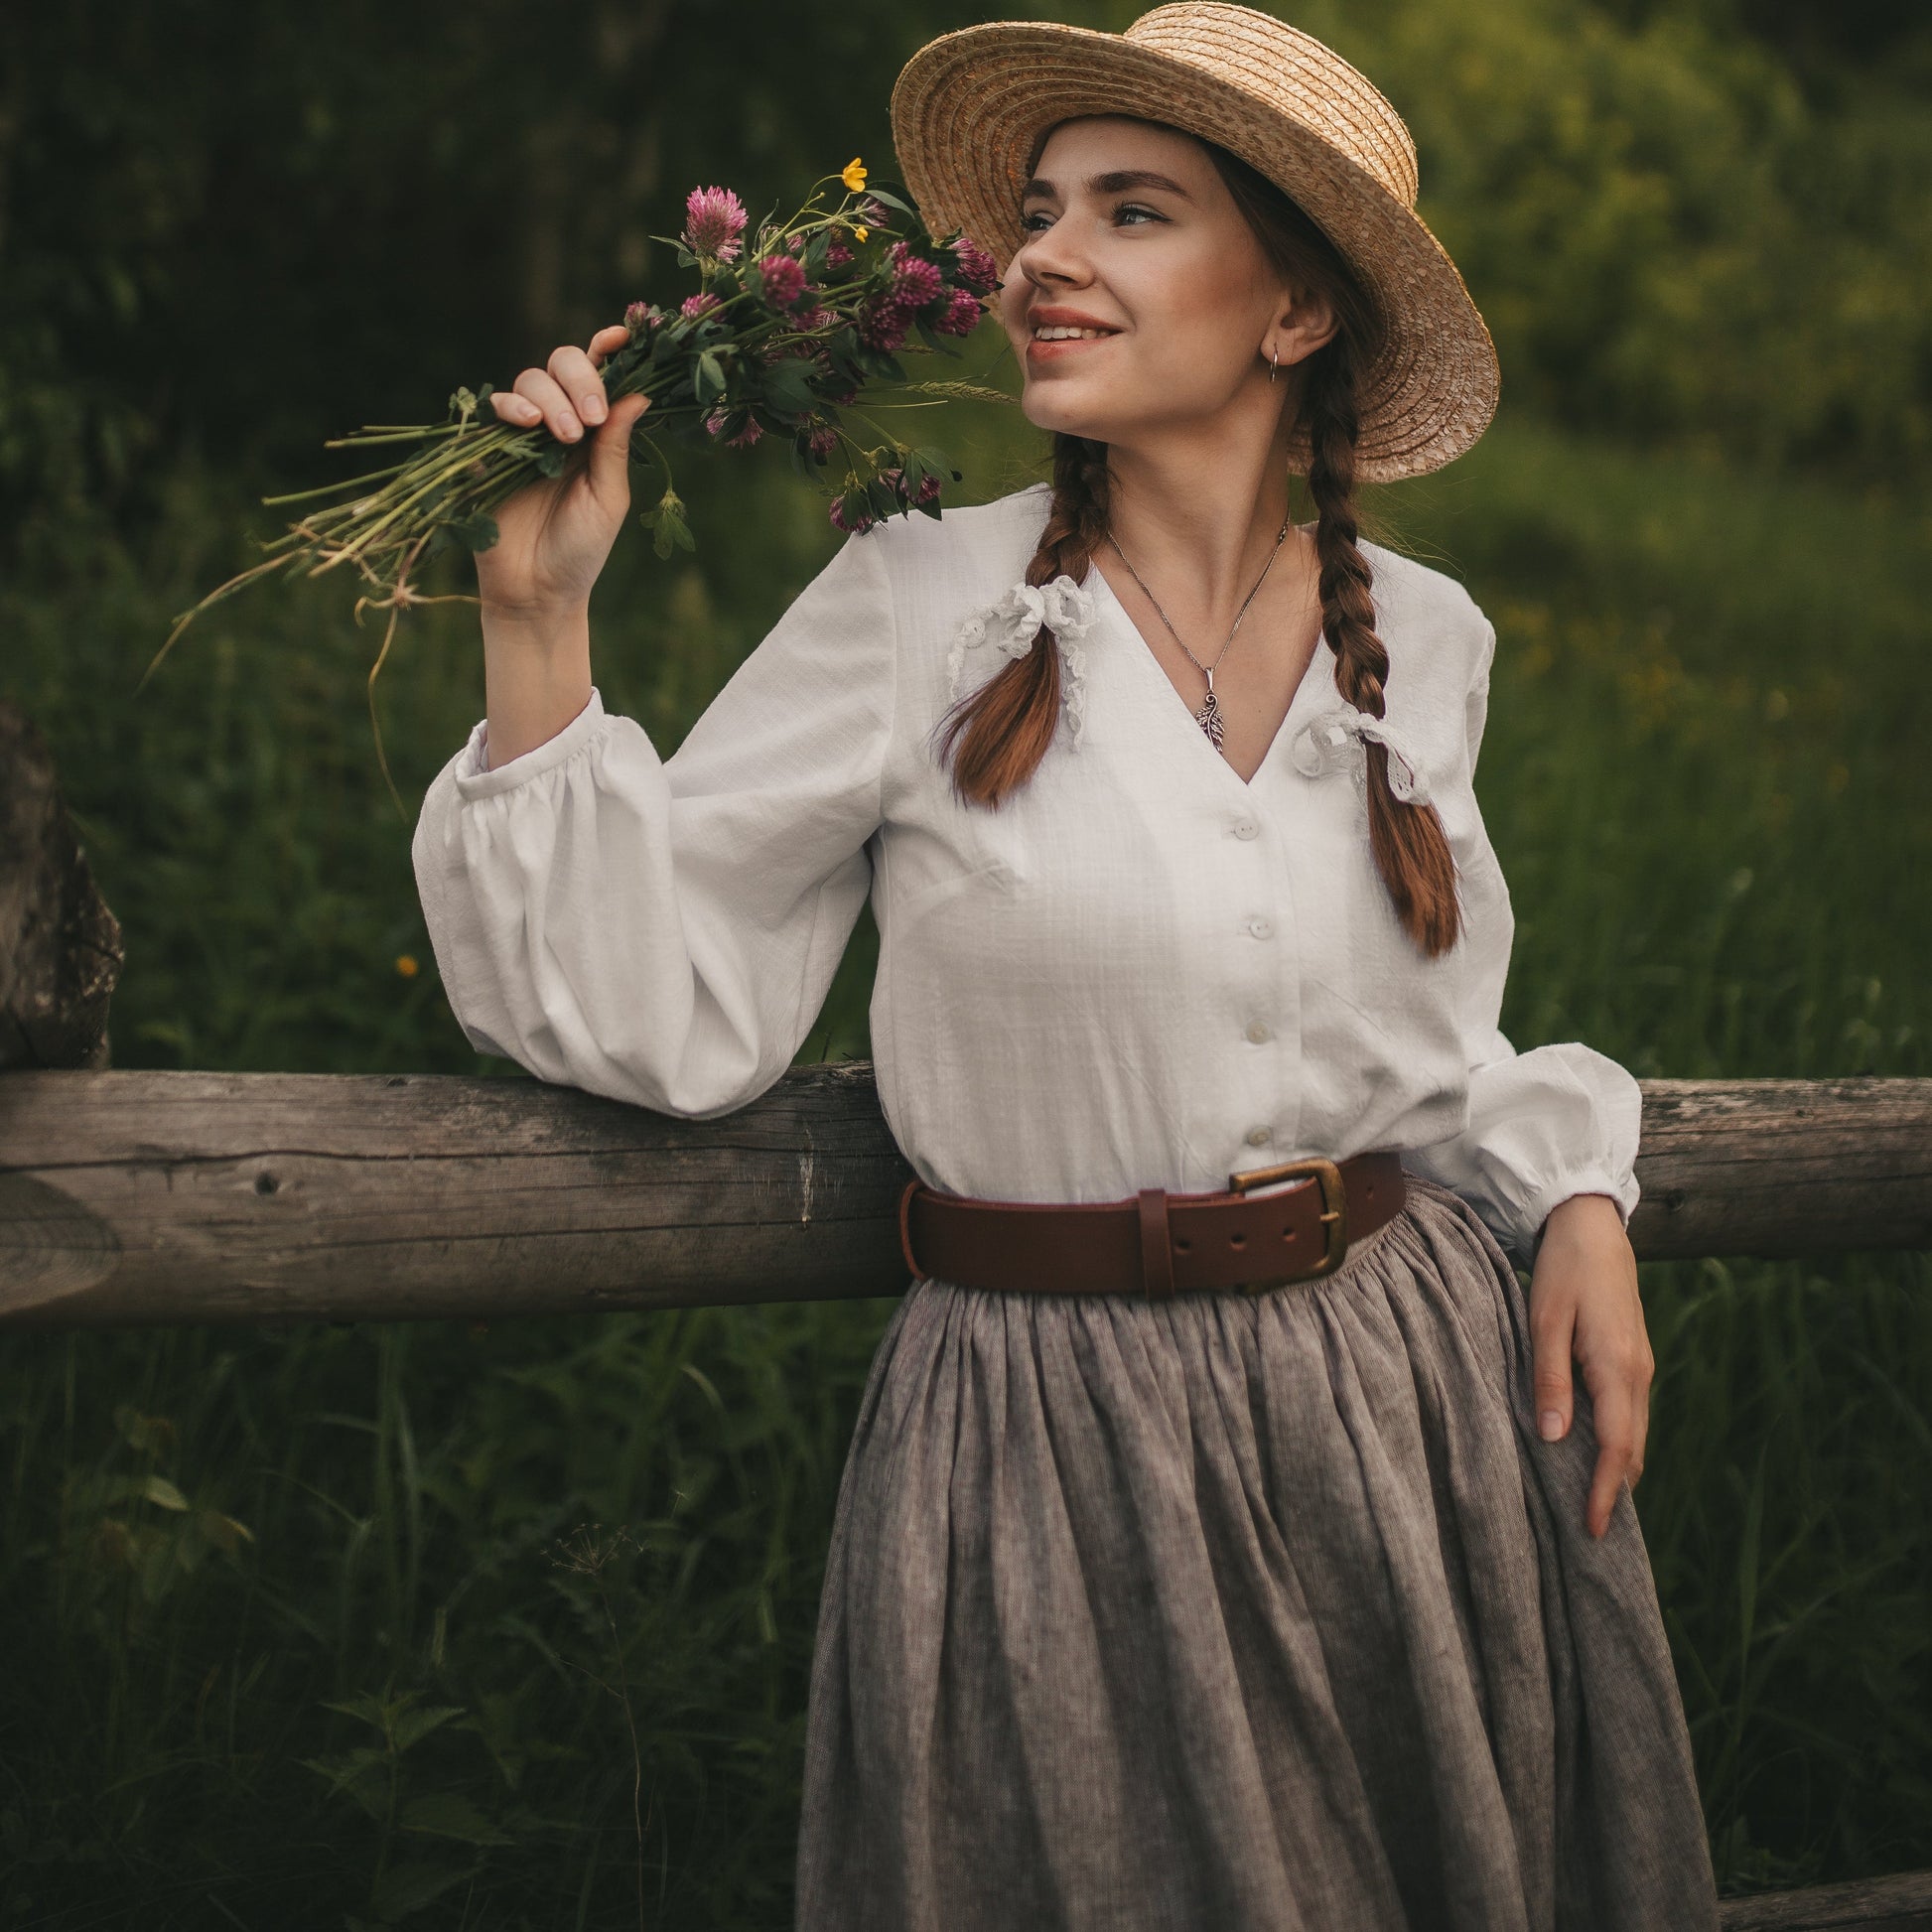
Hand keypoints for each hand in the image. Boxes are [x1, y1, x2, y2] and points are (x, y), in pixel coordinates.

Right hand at [479, 325, 652, 619]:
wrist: (536, 592)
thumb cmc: (581, 550)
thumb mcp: (608, 499)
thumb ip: (616, 447)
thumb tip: (639, 394)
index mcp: (595, 432)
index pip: (601, 376)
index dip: (608, 350)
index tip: (622, 338)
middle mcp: (559, 423)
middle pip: (562, 365)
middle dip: (579, 379)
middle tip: (591, 419)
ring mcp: (521, 432)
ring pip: (531, 380)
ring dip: (551, 398)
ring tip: (565, 438)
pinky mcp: (488, 447)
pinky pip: (495, 407)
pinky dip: (512, 405)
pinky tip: (526, 422)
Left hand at [1527, 1192, 1653, 1538]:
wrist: (1591, 1227)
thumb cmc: (1562, 1271)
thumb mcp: (1544, 1322)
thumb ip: (1550, 1380)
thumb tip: (1553, 1438)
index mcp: (1617, 1368)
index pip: (1616, 1448)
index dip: (1605, 1492)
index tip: (1593, 1529)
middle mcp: (1637, 1373)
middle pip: (1632, 1449)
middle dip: (1616, 1491)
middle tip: (1591, 1532)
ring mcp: (1640, 1366)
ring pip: (1634, 1433)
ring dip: (1618, 1469)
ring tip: (1592, 1504)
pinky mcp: (1632, 1358)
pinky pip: (1629, 1413)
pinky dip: (1617, 1442)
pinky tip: (1595, 1455)